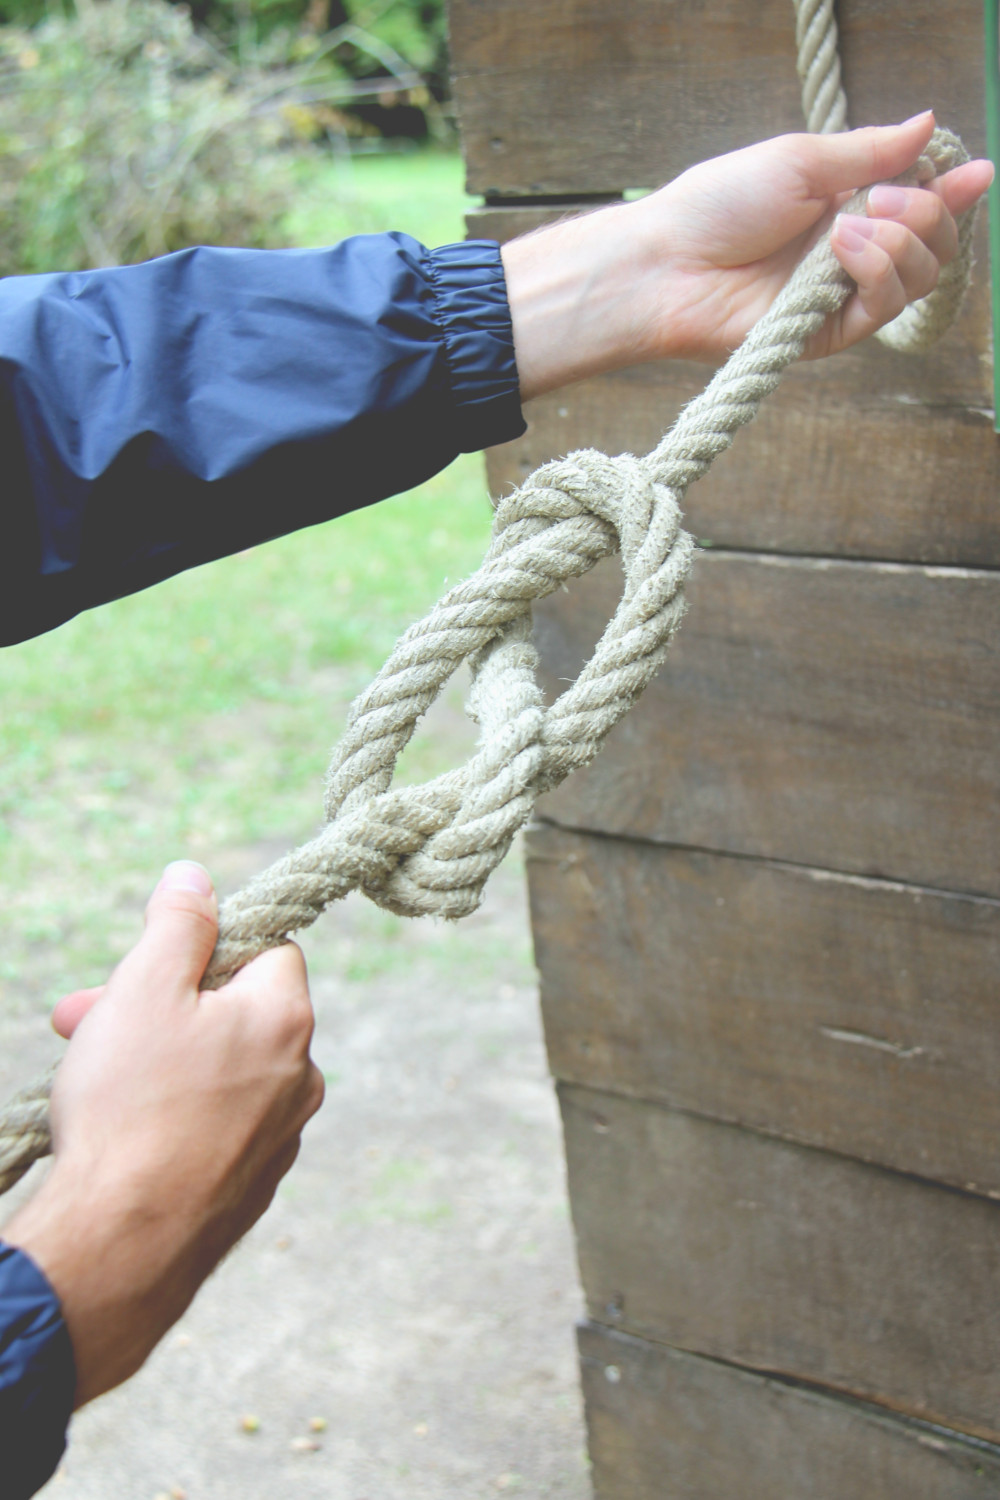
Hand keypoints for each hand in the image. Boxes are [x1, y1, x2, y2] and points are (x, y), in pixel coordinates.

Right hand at [4, 861, 323, 1406]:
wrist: (120, 1248)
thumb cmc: (131, 1108)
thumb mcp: (145, 988)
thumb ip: (179, 923)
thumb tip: (195, 874)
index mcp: (286, 1017)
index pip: (264, 948)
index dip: (199, 949)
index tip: (141, 969)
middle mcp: (300, 1077)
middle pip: (234, 1011)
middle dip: (156, 1006)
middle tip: (80, 1019)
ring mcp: (280, 1138)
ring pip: (220, 1071)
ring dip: (158, 1060)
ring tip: (90, 1078)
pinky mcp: (251, 1187)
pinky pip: (214, 1126)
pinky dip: (172, 1117)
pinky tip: (121, 1134)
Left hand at [501, 111, 992, 398]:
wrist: (668, 263)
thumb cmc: (718, 205)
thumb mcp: (800, 160)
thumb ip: (868, 150)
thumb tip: (928, 123)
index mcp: (846, 204)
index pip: (920, 202)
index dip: (953, 191)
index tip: (976, 173)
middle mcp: (850, 251)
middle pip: (932, 245)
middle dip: (928, 215)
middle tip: (884, 198)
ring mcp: (839, 295)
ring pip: (917, 280)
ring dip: (902, 244)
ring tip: (853, 224)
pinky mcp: (825, 333)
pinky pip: (881, 311)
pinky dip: (877, 274)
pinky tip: (845, 249)